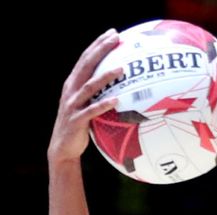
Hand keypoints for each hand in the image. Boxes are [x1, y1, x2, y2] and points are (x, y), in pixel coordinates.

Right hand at [48, 28, 122, 163]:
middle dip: (100, 50)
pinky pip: (92, 111)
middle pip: (86, 66)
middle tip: (116, 39)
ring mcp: (72, 105)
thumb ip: (97, 91)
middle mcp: (71, 90)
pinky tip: (117, 100)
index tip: (112, 33)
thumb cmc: (79, 124)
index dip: (97, 45)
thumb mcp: (86, 103)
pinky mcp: (77, 120)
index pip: (85, 59)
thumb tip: (119, 81)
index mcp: (73, 84)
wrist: (62, 147)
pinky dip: (103, 105)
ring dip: (106, 77)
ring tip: (122, 69)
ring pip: (89, 87)